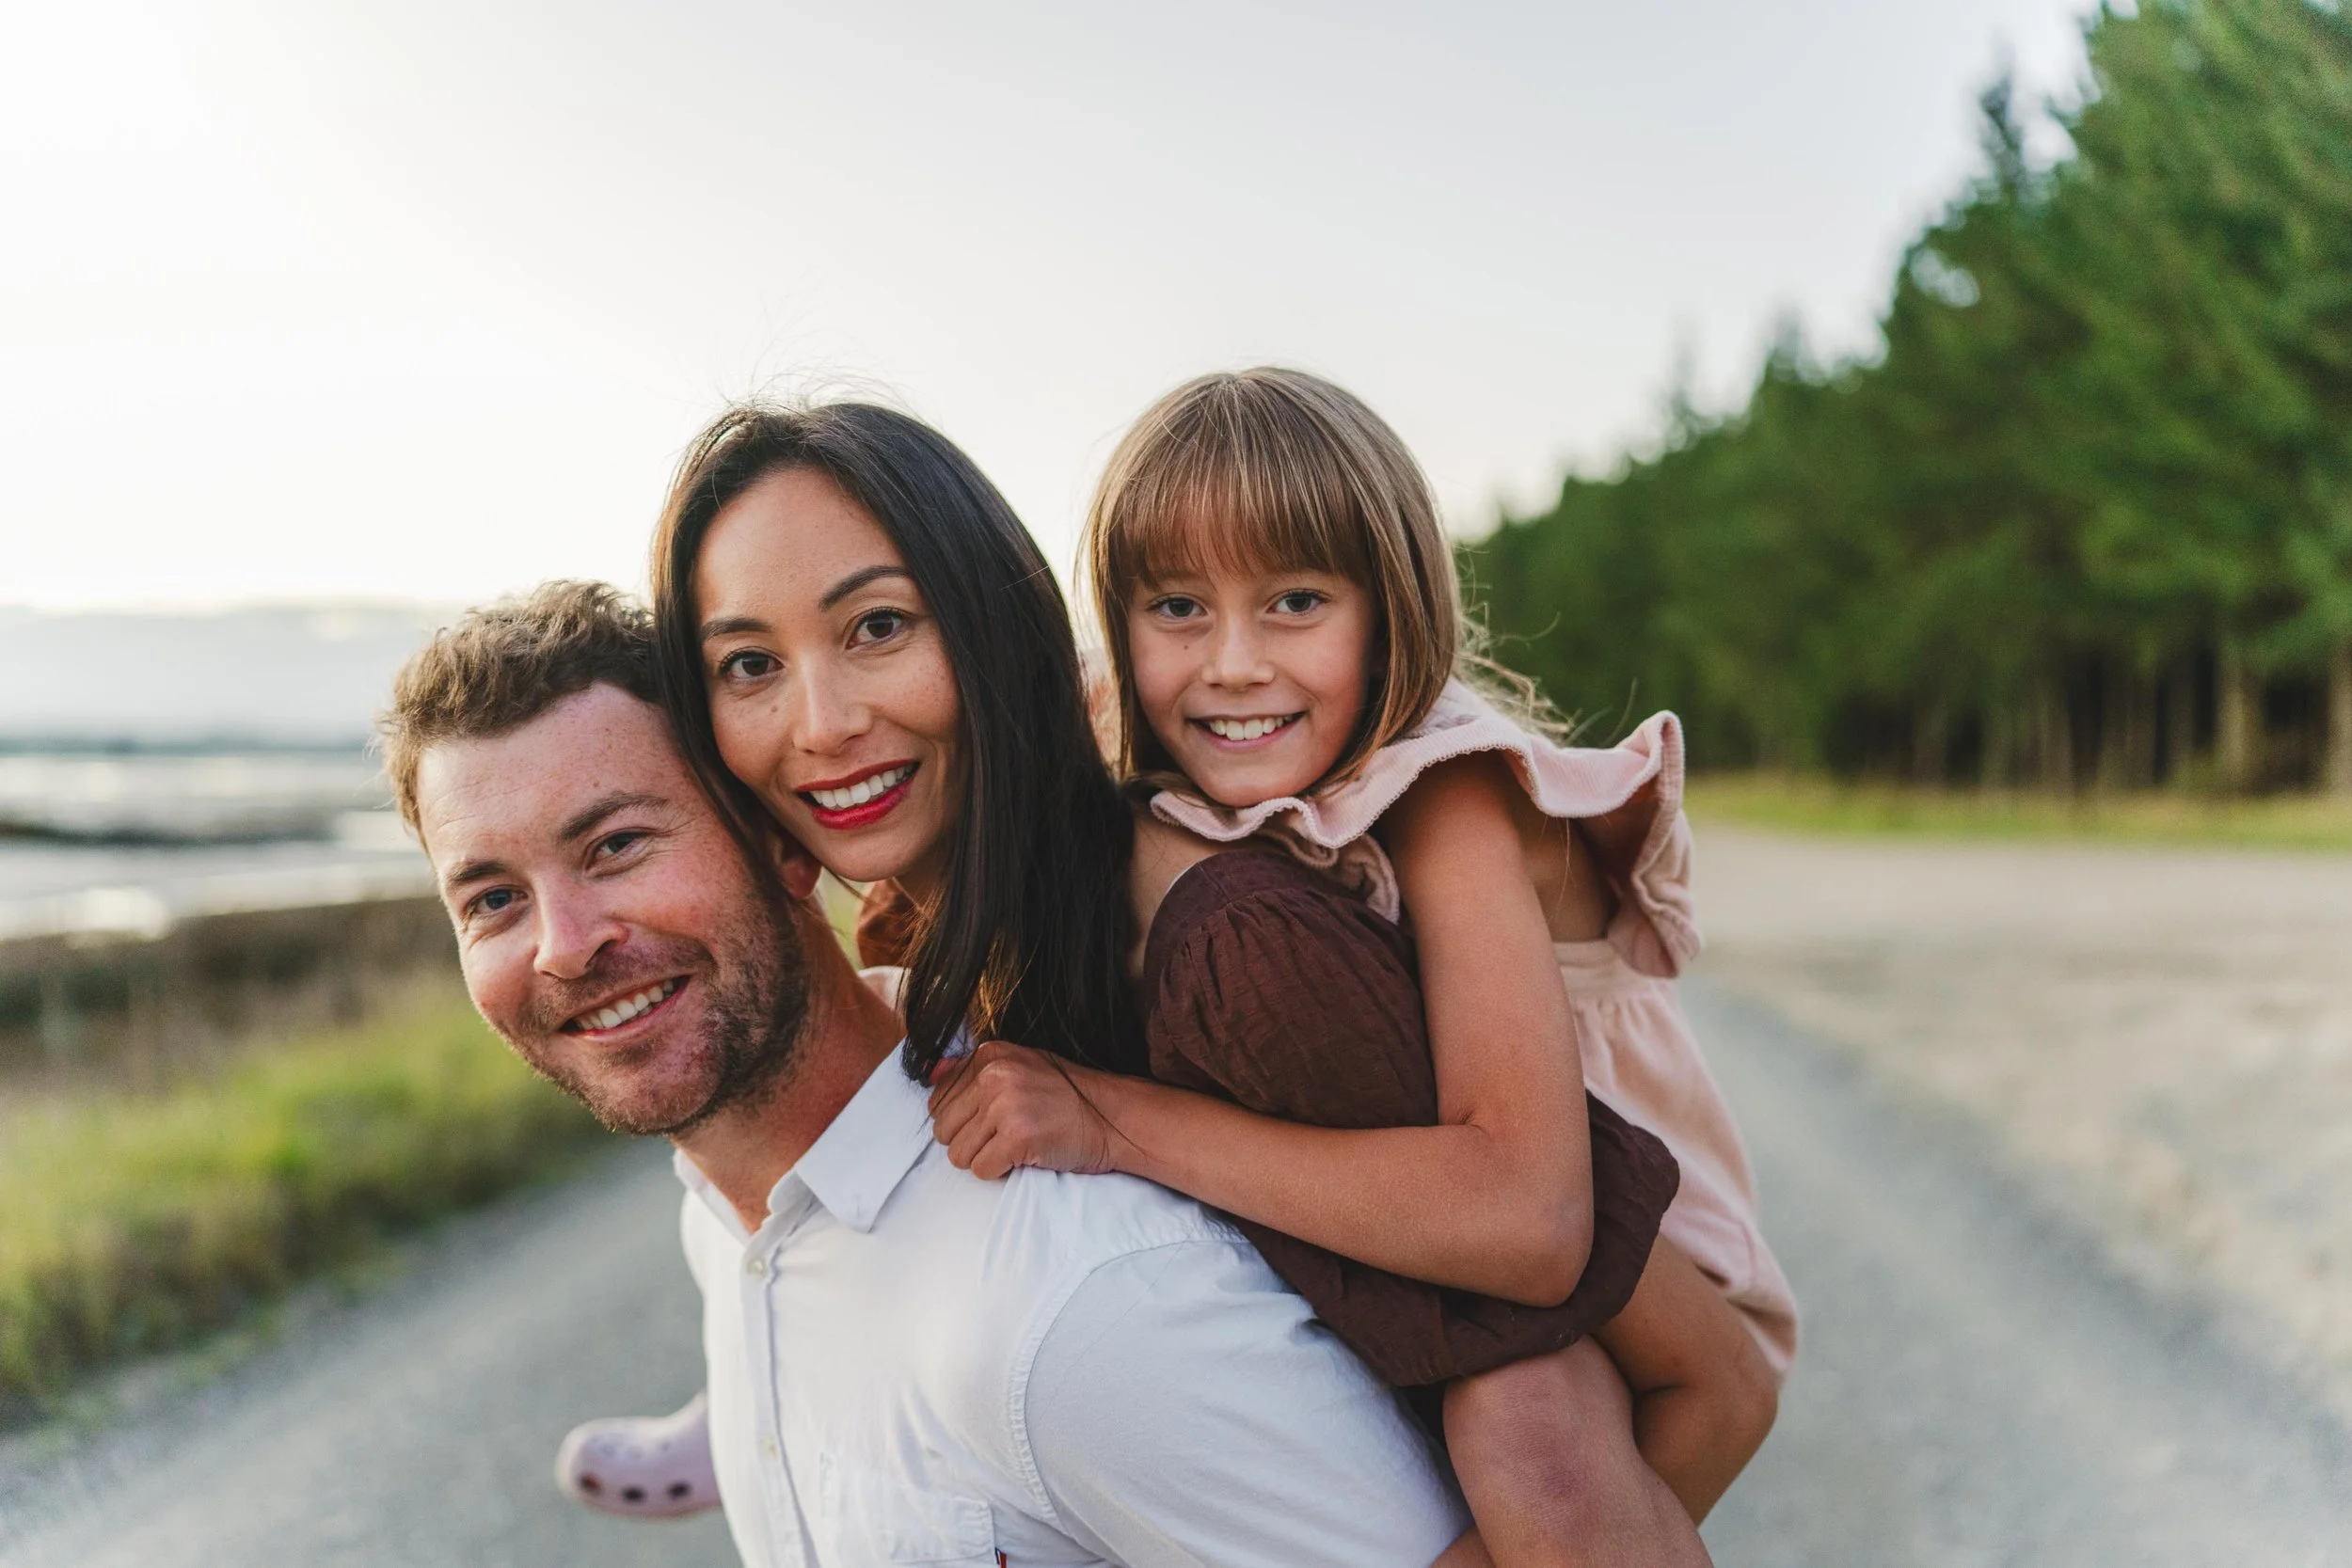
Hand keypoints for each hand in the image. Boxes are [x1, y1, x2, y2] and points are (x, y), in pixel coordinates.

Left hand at [926, 1039, 1122, 1180]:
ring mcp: (1005, 1106)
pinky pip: (981, 1169)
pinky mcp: (1017, 1138)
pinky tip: (1023, 1156)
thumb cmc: (1066, 1096)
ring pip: (958, 1154)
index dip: (962, 1119)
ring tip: (1015, 1145)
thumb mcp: (1020, 1065)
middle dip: (970, 1141)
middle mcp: (993, 1076)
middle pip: (943, 1129)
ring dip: (984, 1158)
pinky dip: (999, 1171)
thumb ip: (974, 1070)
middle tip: (1004, 1136)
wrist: (1111, 1117)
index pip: (938, 1099)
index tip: (991, 1120)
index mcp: (989, 1055)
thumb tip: (931, 1074)